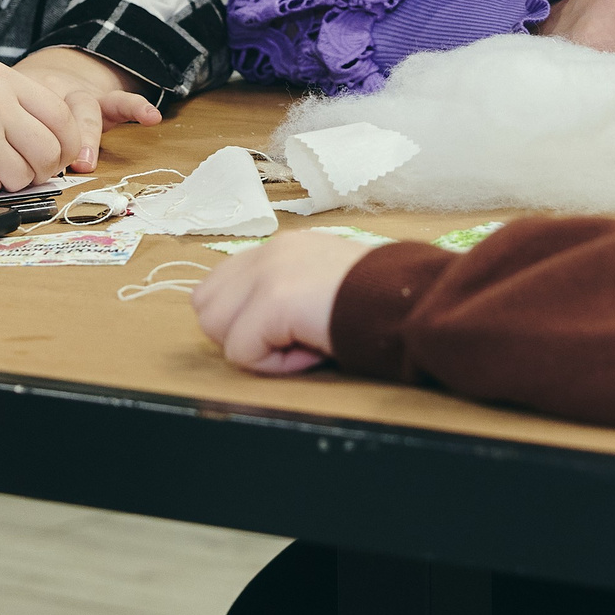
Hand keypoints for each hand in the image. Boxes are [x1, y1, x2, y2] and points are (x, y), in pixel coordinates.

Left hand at [194, 233, 372, 374]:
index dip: (244, 321)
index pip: (218, 286)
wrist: (408, 301)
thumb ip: (285, 291)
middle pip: (206, 307)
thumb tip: (256, 324)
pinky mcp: (271, 301)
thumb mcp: (323, 286)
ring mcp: (267, 273)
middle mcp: (268, 252)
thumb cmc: (378, 303)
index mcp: (280, 248)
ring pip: (216, 328)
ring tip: (303, 344)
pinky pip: (241, 353)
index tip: (290, 330)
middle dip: (242, 336)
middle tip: (293, 340)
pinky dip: (275, 365)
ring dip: (258, 349)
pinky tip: (312, 351)